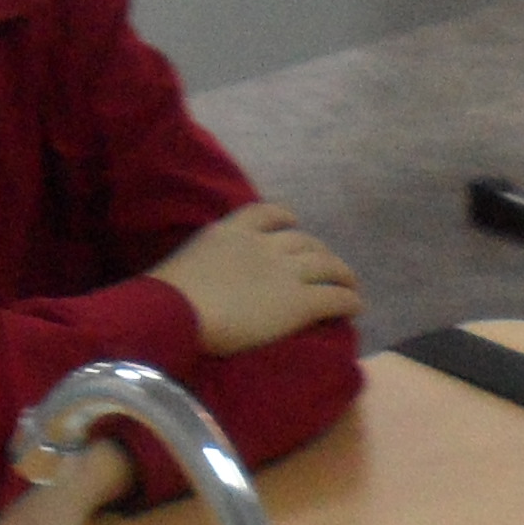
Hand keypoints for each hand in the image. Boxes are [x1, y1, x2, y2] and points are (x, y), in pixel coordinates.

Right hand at [149, 199, 363, 355]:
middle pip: (304, 241)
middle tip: (327, 267)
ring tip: (349, 285)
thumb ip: (203, 263)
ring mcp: (284, 272)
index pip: (268, 213)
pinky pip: (334, 297)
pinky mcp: (298, 302)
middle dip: (319, 253)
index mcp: (233, 230)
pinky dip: (349, 299)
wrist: (177, 311)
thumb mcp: (185, 262)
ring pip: (326, 265)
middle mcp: (264, 244)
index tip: (293, 225)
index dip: (286, 219)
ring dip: (342, 274)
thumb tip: (196, 280)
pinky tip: (355, 307)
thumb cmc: (168, 295)